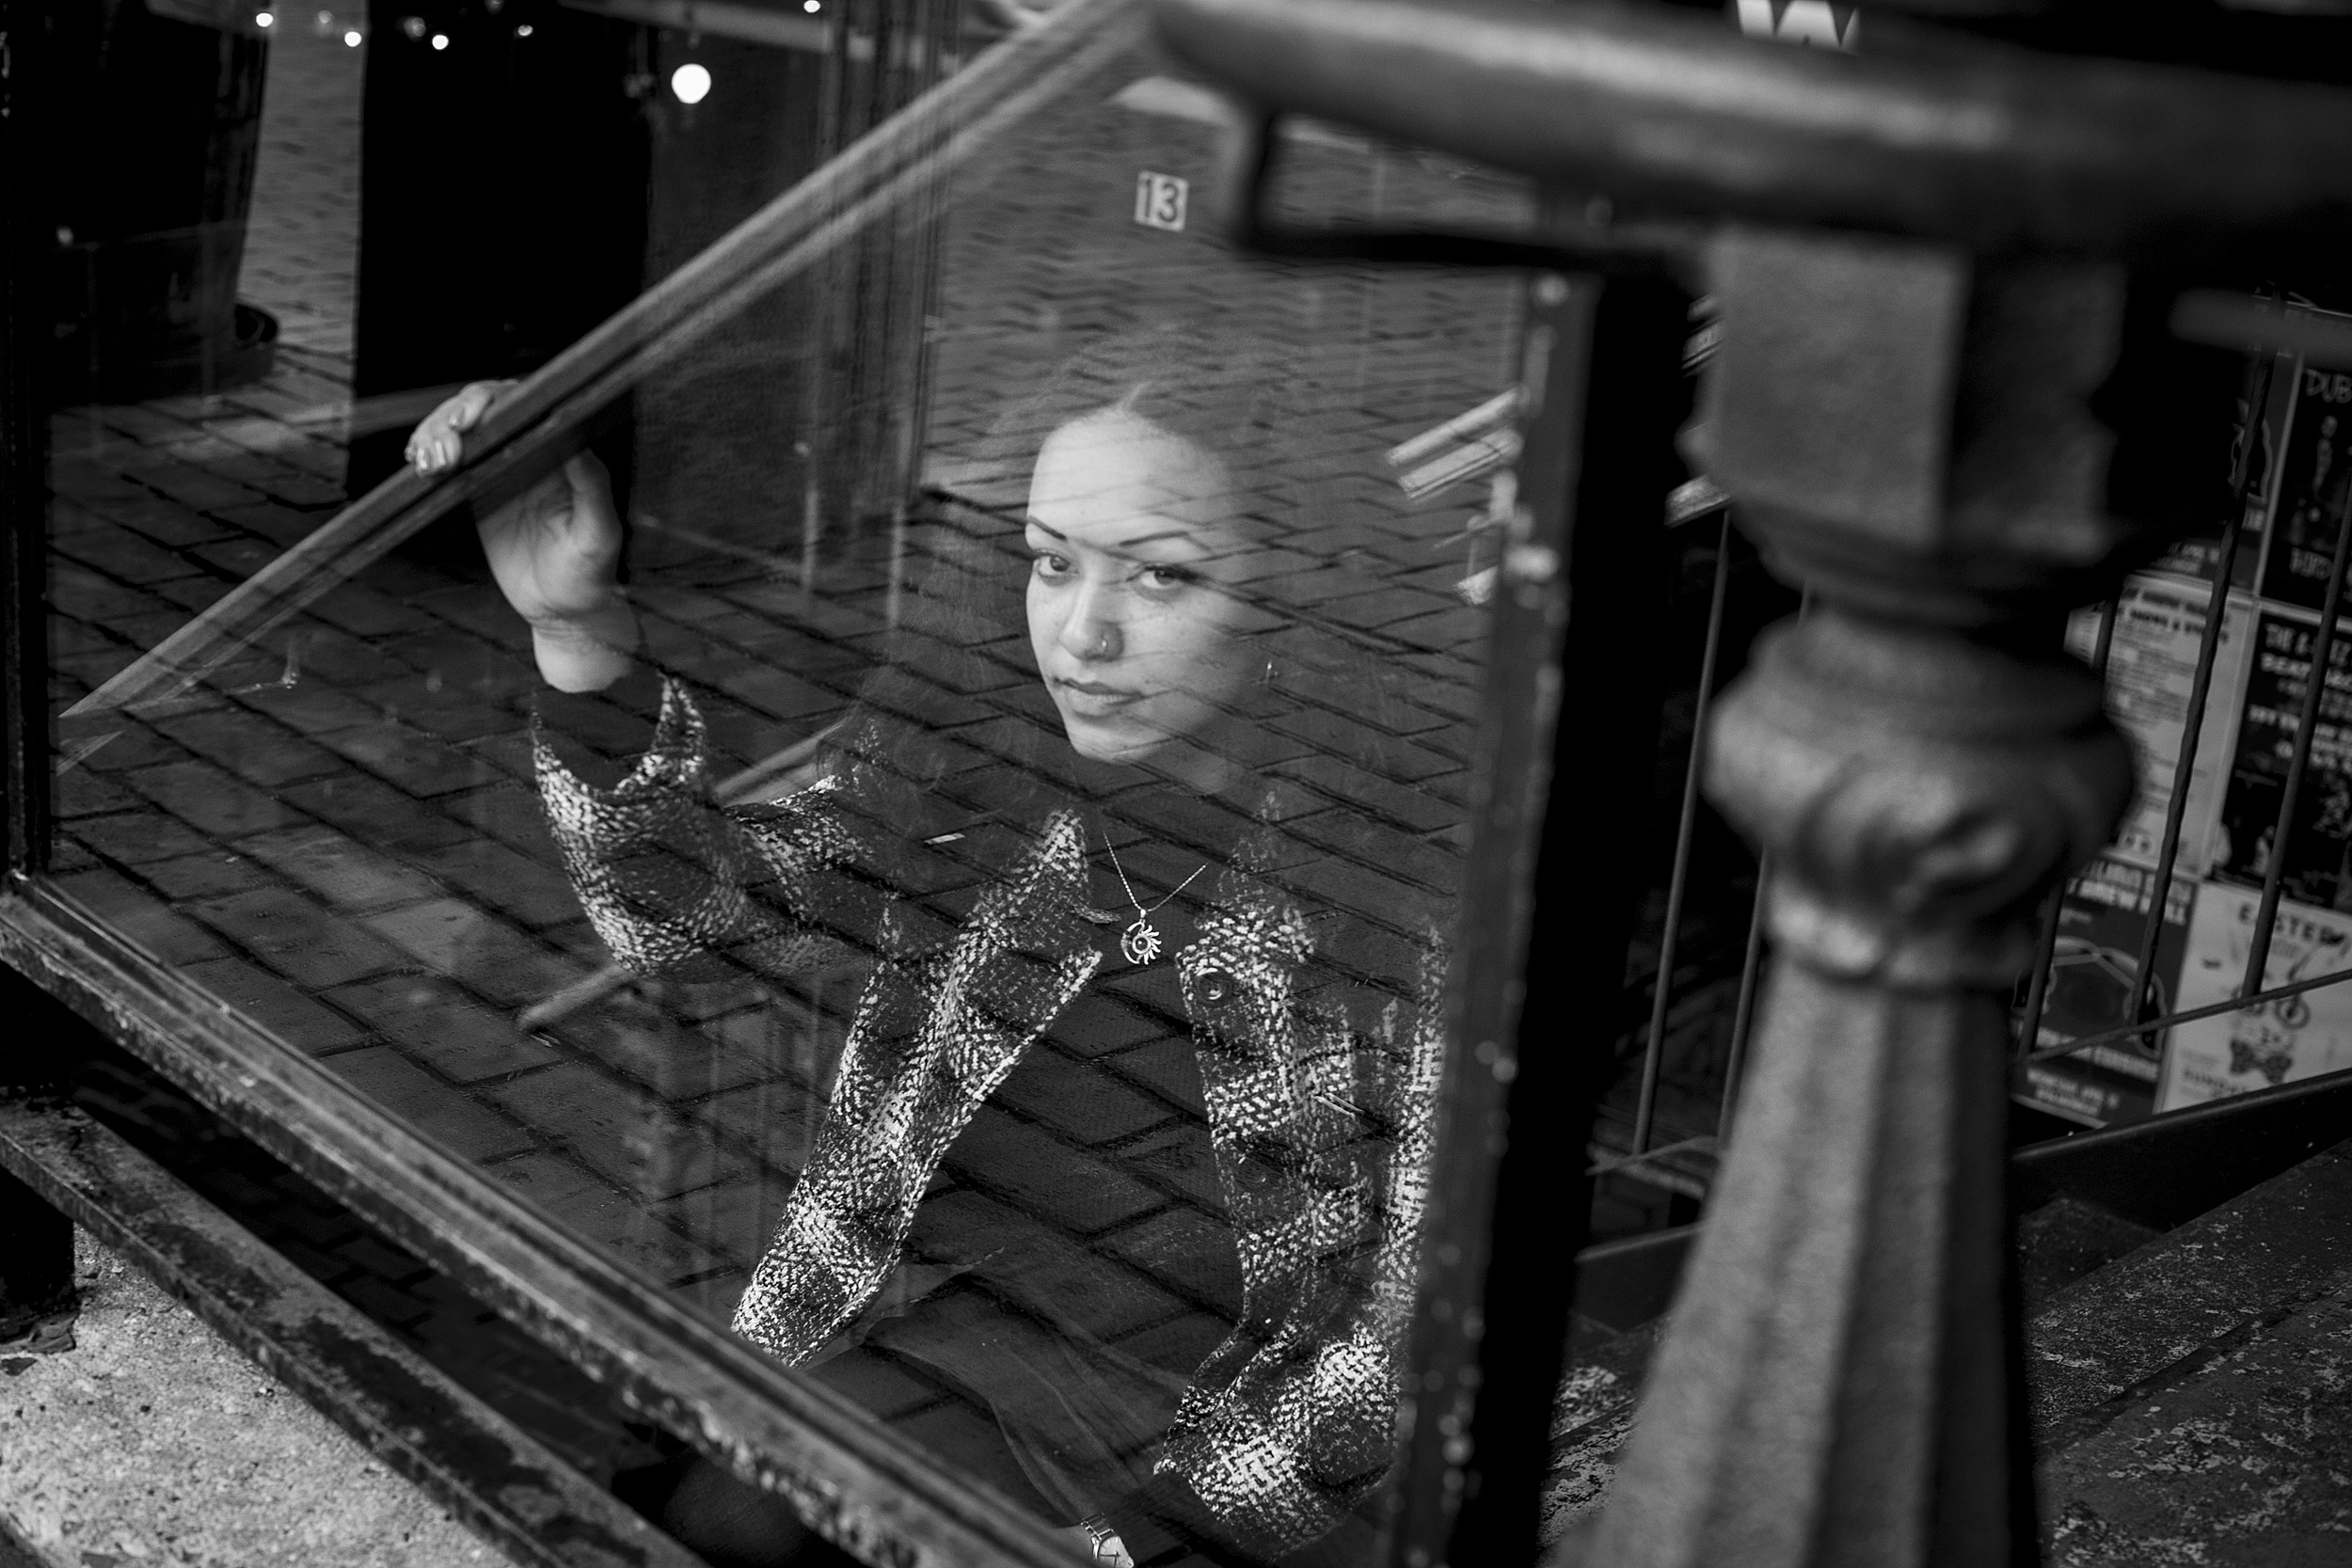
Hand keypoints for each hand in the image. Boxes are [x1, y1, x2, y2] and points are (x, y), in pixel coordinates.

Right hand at [407, 381, 640, 690]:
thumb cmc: (592, 575)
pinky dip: (425, 453)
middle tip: (443, 448)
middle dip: (453, 417)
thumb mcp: (599, 535)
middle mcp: (531, 454)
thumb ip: (592, 489)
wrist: (563, 612)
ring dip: (433, 434)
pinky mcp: (476, 492)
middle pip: (483, 410)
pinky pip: (446, 462)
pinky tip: (416, 461)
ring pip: (458, 431)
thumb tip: (577, 444)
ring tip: (428, 461)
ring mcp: (500, 471)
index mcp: (562, 456)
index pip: (524, 408)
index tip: (470, 420)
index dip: (492, 403)